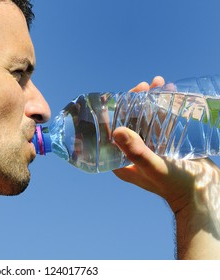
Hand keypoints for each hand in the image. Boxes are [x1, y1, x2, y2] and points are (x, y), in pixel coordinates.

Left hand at [112, 76, 219, 258]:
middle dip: (134, 101)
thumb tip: (116, 130)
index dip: (114, 112)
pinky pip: (160, 123)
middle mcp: (133, 153)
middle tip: (145, 86)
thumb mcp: (154, 167)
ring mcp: (150, 148)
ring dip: (150, 101)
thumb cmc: (177, 187)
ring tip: (158, 84)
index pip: (111, 132)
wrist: (204, 195)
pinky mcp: (165, 145)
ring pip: (145, 119)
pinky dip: (163, 108)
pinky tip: (168, 93)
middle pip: (128, 122)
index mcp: (123, 161)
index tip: (121, 94)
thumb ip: (137, 151)